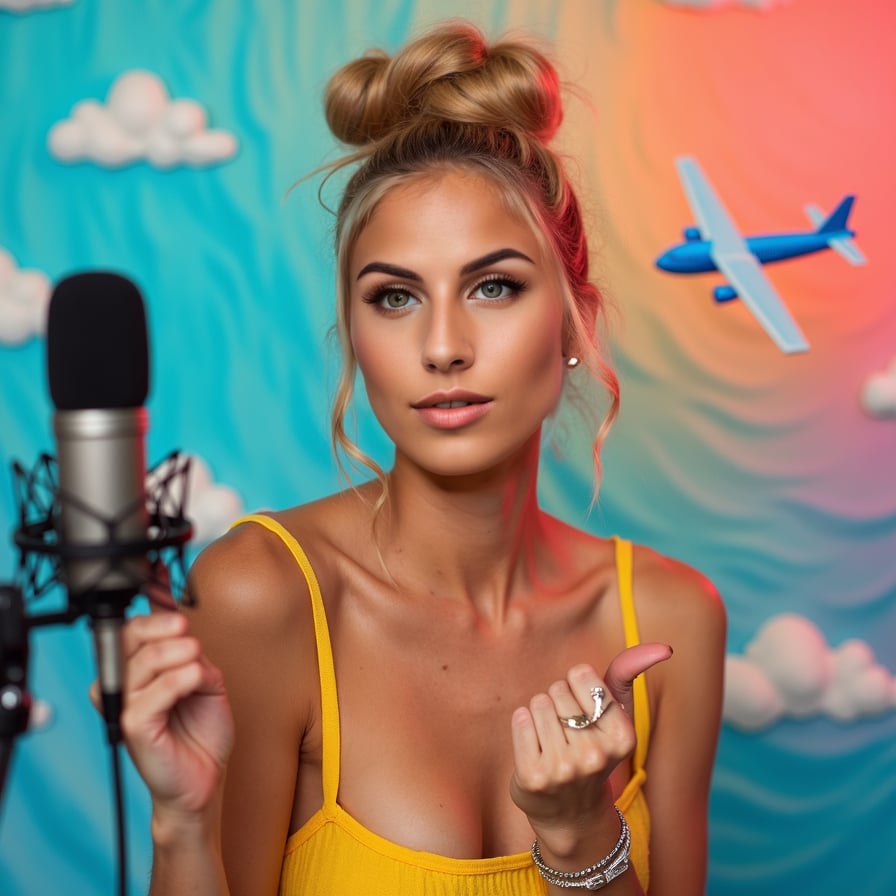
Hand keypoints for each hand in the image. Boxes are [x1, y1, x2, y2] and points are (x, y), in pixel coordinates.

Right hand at [90, 604, 234, 818]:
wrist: (205, 775)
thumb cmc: (201, 730)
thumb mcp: (205, 678)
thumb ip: (190, 651)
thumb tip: (182, 620)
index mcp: (136, 670)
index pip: (131, 629)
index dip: (151, 611)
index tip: (170, 594)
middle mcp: (123, 685)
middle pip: (130, 637)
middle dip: (165, 627)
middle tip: (188, 633)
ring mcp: (125, 706)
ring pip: (145, 661)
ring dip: (180, 654)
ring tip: (200, 666)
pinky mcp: (132, 728)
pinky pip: (151, 694)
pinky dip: (179, 681)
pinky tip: (196, 681)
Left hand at [509, 643, 670, 848]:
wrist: (572, 814)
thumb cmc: (593, 747)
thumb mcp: (616, 712)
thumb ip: (628, 673)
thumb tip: (664, 646)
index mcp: (623, 736)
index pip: (581, 673)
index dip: (577, 686)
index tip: (586, 711)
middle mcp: (595, 755)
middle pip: (557, 688)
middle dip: (559, 702)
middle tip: (569, 733)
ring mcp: (563, 769)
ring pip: (538, 702)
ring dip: (540, 714)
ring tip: (553, 740)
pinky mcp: (533, 777)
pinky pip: (520, 719)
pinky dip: (522, 725)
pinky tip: (534, 746)